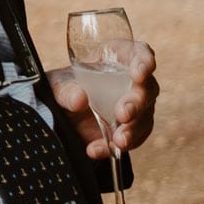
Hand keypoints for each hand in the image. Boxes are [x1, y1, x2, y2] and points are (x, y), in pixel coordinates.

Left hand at [47, 40, 158, 159]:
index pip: (140, 54)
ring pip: (145, 118)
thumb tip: (79, 99)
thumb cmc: (63, 87)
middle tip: (123, 114)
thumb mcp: (57, 84)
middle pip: (147, 90)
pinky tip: (96, 149)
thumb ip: (66, 89)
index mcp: (119, 58)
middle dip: (136, 103)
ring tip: (118, 141)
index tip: (138, 74)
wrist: (59, 111)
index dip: (144, 62)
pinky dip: (113, 147)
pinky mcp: (129, 130)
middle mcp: (133, 82)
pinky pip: (130, 140)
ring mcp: (135, 108)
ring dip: (132, 131)